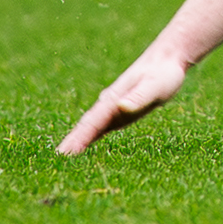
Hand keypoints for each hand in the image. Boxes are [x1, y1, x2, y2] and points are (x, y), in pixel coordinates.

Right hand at [57, 46, 187, 155]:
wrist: (167, 60)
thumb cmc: (163, 74)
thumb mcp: (155, 86)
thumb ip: (138, 97)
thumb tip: (121, 107)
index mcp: (113, 100)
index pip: (91, 124)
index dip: (76, 139)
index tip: (62, 154)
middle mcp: (108, 105)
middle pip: (86, 127)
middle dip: (70, 144)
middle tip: (54, 163)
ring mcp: (112, 109)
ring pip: (90, 129)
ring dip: (76, 143)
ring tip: (62, 161)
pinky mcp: (119, 112)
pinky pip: (100, 128)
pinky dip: (89, 139)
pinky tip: (83, 149)